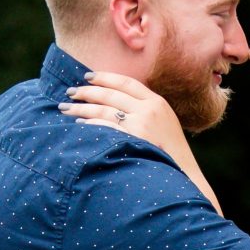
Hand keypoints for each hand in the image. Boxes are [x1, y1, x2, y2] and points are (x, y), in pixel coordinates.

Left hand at [61, 71, 185, 155]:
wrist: (184, 173)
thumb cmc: (171, 151)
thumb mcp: (165, 123)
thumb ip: (147, 110)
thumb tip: (120, 103)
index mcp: (157, 102)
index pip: (127, 82)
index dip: (105, 77)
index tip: (88, 76)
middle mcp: (149, 110)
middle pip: (111, 94)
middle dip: (87, 91)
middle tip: (70, 92)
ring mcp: (140, 125)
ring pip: (103, 109)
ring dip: (81, 108)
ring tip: (65, 108)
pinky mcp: (132, 139)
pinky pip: (104, 127)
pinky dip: (89, 124)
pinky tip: (79, 125)